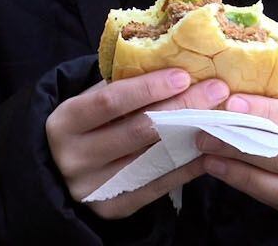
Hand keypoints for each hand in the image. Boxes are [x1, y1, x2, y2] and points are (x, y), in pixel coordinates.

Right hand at [46, 69, 230, 218]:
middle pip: (138, 131)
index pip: (109, 102)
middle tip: (216, 90)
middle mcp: (74, 157)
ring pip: (151, 159)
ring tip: (218, 117)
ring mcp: (92, 187)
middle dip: (181, 107)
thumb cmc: (83, 125)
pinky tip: (205, 150)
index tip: (183, 75)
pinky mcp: (112, 208)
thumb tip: (173, 68)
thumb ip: (118, 88)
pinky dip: (185, 167)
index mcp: (63, 123)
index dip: (148, 88)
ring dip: (190, 136)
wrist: (58, 170)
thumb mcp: (86, 102)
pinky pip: (156, 185)